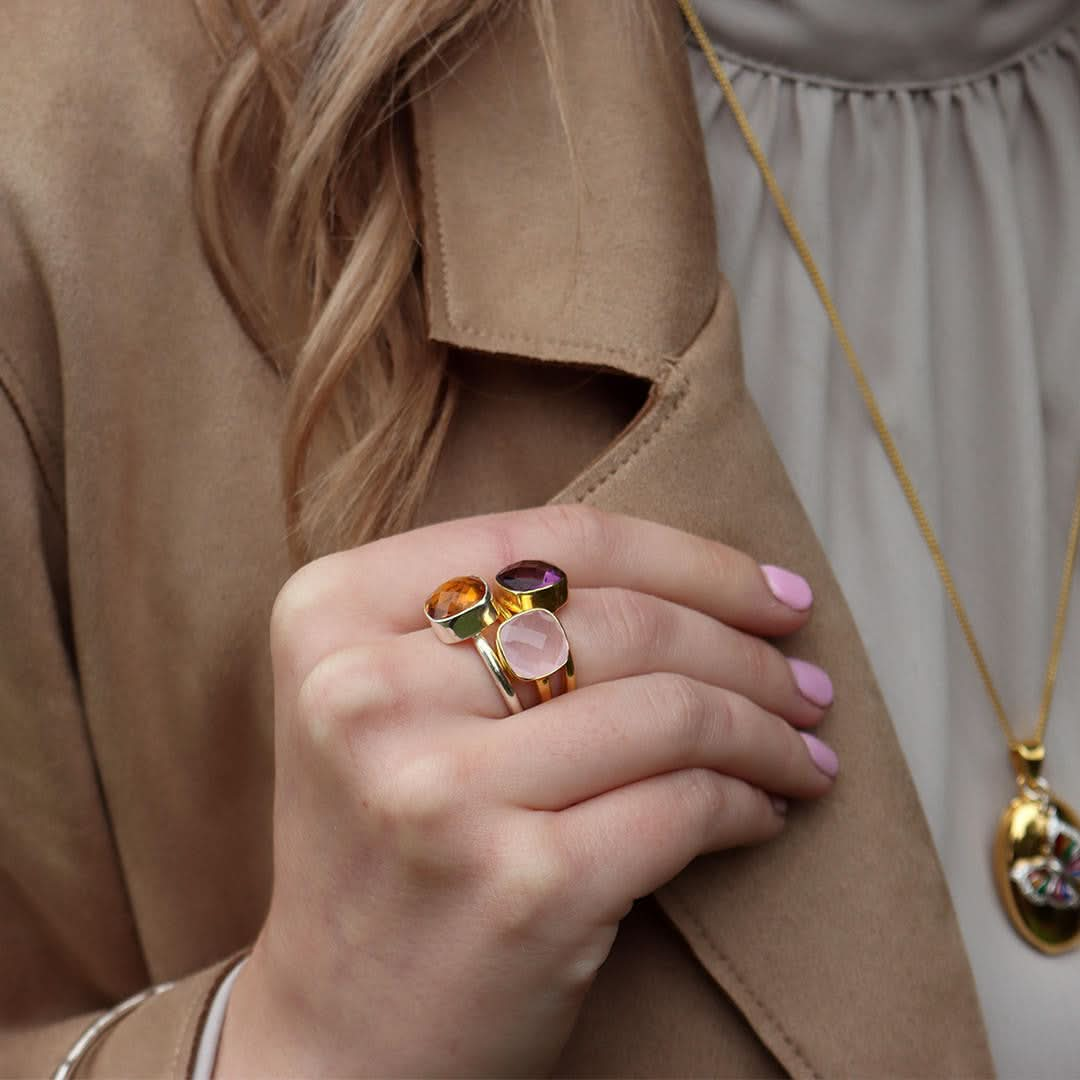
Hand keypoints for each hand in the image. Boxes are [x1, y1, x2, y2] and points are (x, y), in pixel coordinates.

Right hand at [215, 506, 836, 1076]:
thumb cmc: (385, 847)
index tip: (767, 590)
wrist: (338, 1035)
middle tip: (802, 679)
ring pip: (670, 709)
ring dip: (766, 727)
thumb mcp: (391, 701)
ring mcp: (440, 790)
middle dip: (746, 647)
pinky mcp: (521, 886)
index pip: (550, 542)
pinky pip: (685, 805)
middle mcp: (368, 692)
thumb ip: (494, 622)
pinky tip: (762, 810)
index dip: (687, 559)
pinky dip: (747, 801)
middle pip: (621, 621)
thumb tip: (702, 584)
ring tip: (800, 746)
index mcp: (331, 616)